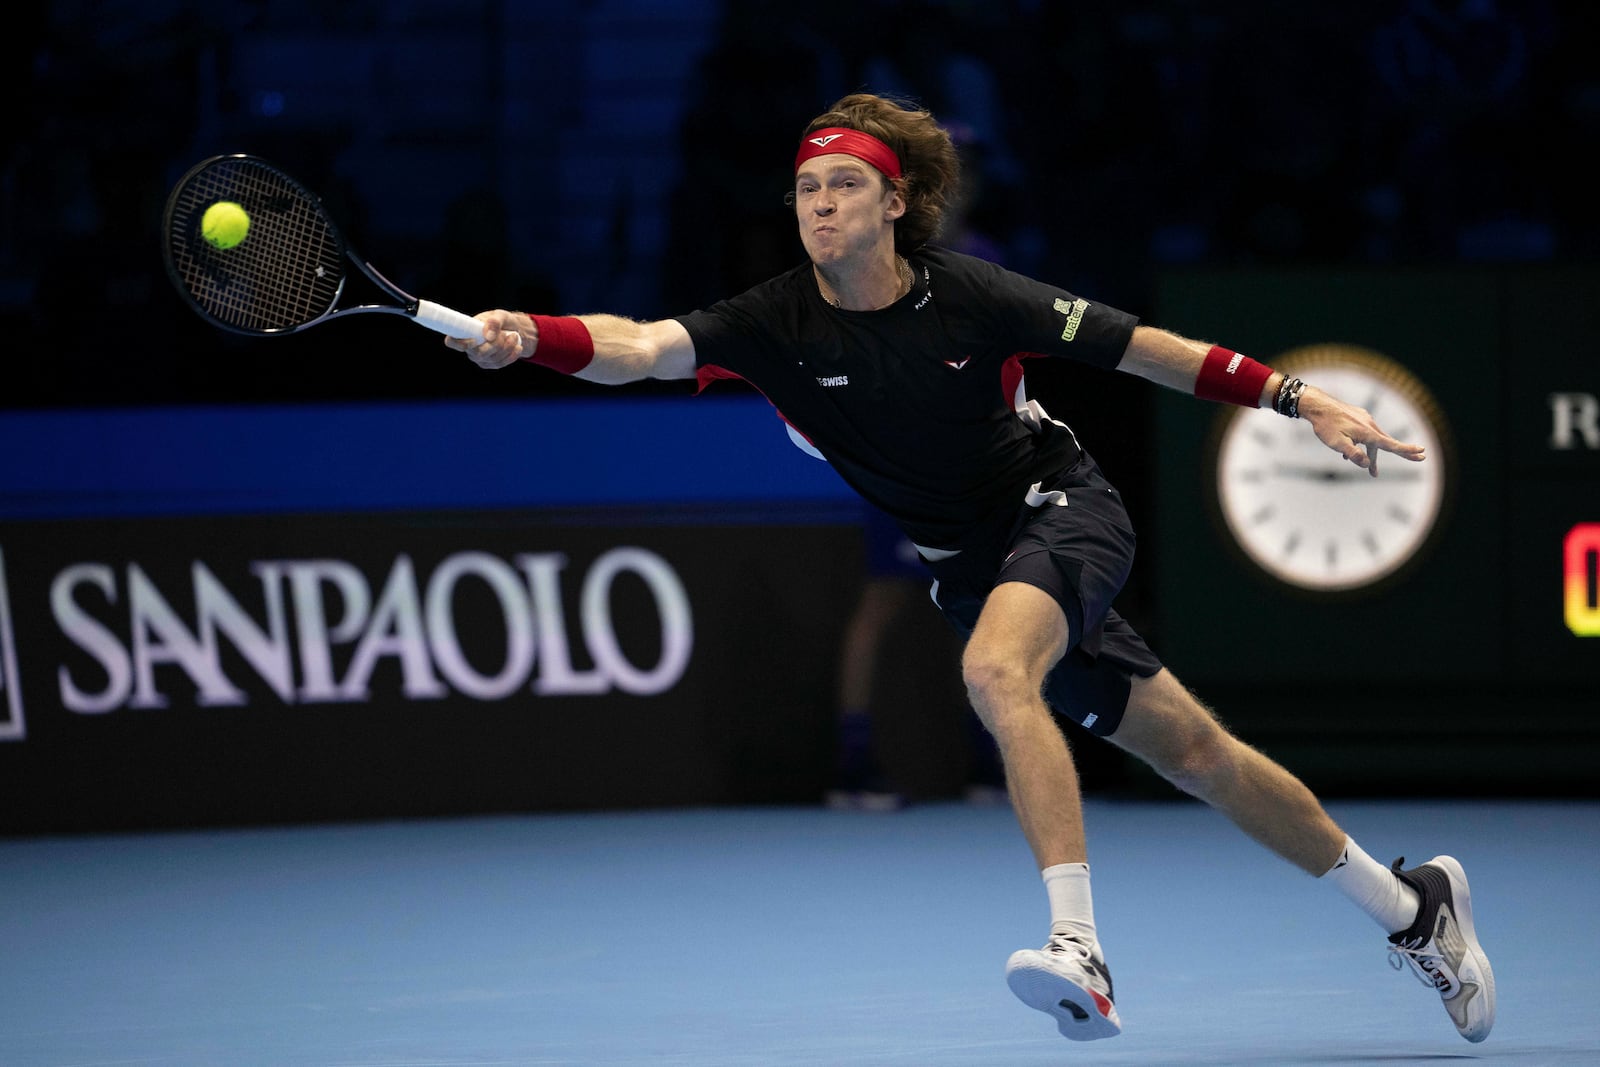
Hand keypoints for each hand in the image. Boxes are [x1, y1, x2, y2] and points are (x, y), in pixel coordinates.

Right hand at [443, 309, 525, 368]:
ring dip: (507, 348)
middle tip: (506, 333)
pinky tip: (517, 347)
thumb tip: (488, 336)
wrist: (515, 330)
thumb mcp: (501, 315)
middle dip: (496, 345)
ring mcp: (479, 358)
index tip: (475, 340)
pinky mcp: (490, 364)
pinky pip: (499, 364)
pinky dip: (511, 355)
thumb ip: (495, 322)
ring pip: (492, 359)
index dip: (460, 344)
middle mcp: (469, 347)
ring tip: (514, 336)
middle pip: (478, 354)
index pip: (451, 341)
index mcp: (466, 332)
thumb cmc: (503, 321)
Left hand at [1297, 385, 1426, 476]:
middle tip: (1418, 458)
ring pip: (1373, 441)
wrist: (1317, 405)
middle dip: (1400, 453)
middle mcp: (1370, 425)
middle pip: (1386, 443)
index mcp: (1367, 433)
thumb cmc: (1326, 425)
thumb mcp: (1337, 443)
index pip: (1391, 445)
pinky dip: (1362, 445)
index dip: (1406, 451)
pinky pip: (1364, 434)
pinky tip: (1349, 452)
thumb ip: (1353, 454)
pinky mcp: (1358, 417)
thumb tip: (1367, 464)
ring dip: (1372, 454)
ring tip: (1373, 472)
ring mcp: (1364, 420)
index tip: (1422, 453)